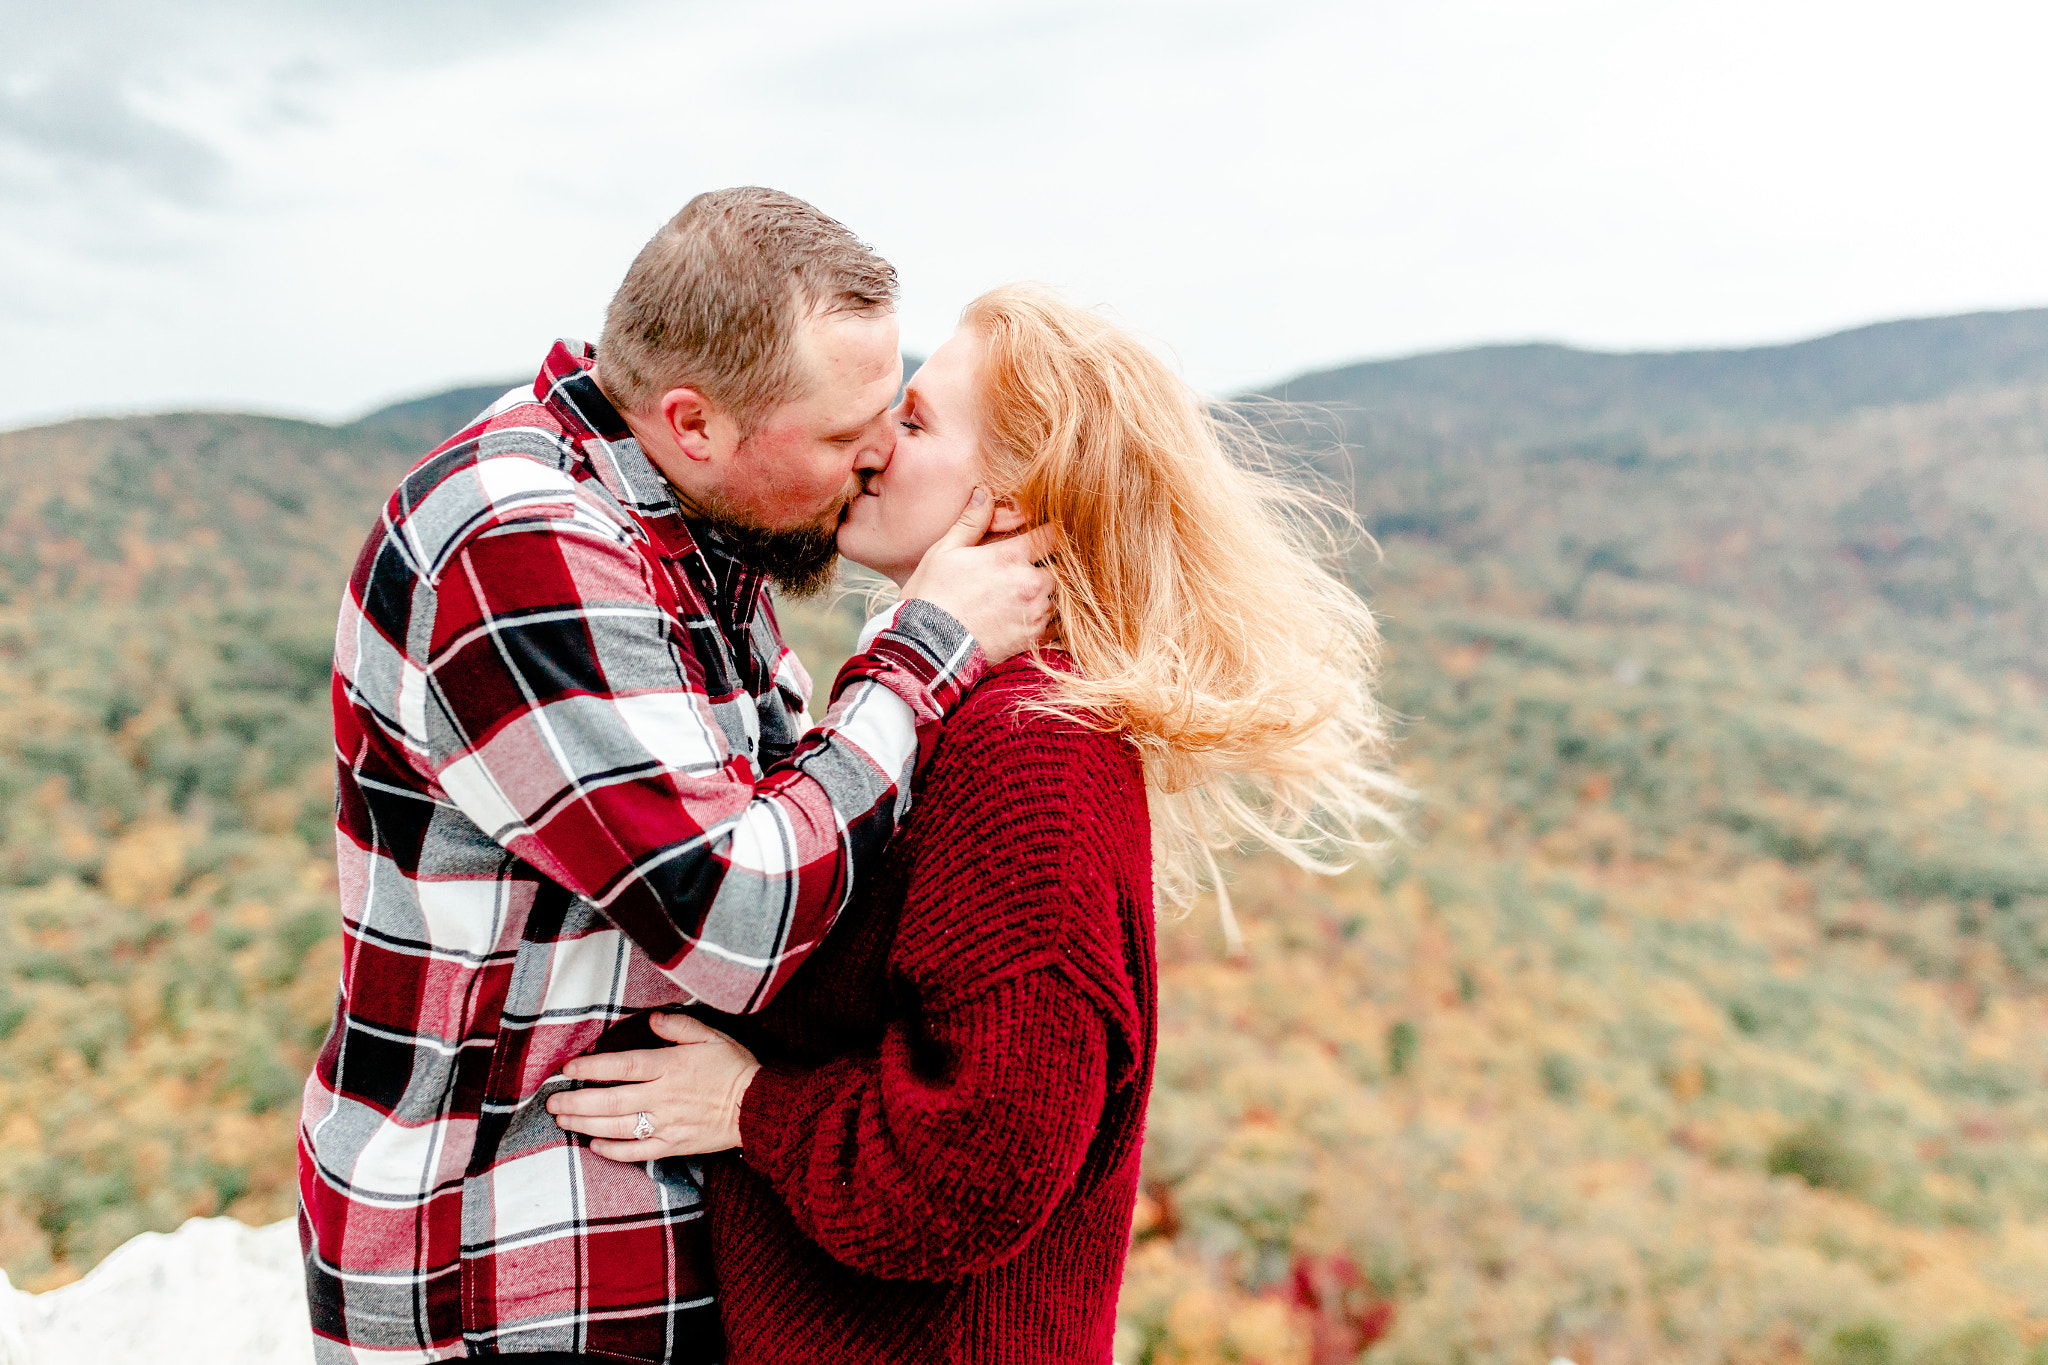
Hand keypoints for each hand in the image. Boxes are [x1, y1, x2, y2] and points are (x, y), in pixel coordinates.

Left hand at [546, 1013, 761, 1160]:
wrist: (760, 1108)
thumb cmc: (735, 1068)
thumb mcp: (711, 1036)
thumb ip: (680, 1026)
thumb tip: (654, 1018)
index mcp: (670, 1067)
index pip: (623, 1066)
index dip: (592, 1067)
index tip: (568, 1069)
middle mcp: (663, 1097)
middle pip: (610, 1100)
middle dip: (577, 1101)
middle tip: (552, 1102)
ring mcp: (667, 1124)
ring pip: (617, 1127)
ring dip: (586, 1124)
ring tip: (563, 1120)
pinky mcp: (673, 1145)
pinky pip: (637, 1152)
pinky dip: (613, 1150)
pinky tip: (594, 1144)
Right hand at [900, 487, 1057, 664]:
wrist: (928, 647)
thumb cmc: (932, 595)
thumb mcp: (945, 551)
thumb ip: (971, 521)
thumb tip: (985, 492)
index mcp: (1010, 556)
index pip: (1052, 535)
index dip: (1054, 532)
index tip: (1049, 534)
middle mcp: (1030, 583)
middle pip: (1061, 566)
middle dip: (1050, 565)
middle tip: (1034, 568)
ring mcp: (1035, 612)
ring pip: (1060, 595)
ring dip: (1050, 592)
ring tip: (1026, 594)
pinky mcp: (1034, 637)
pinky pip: (1056, 623)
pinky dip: (1048, 618)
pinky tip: (1027, 615)